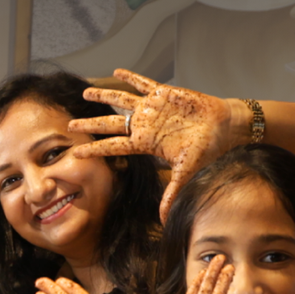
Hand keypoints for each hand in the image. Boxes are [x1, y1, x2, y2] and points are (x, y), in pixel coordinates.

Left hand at [68, 70, 233, 220]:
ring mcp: (153, 108)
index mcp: (146, 143)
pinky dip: (131, 77)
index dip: (95, 149)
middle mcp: (145, 125)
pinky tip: (116, 72)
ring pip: (122, 100)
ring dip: (104, 96)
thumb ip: (172, 194)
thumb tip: (164, 221)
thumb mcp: (186, 173)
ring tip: (86, 92)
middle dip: (90, 124)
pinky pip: (144, 83)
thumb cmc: (206, 150)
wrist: (224, 128)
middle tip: (70, 125)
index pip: (114, 147)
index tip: (76, 152)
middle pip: (110, 124)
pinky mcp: (165, 93)